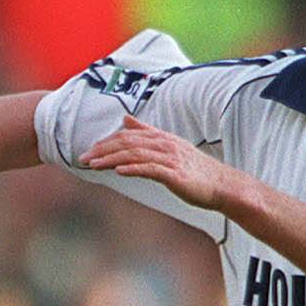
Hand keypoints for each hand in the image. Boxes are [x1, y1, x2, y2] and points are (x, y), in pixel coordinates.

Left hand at [82, 115, 231, 209]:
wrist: (221, 186)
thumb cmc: (194, 171)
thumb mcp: (169, 147)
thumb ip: (147, 133)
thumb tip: (125, 120)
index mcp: (162, 138)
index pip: (129, 135)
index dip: (107, 142)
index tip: (89, 151)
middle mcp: (165, 145)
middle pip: (128, 143)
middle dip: (103, 150)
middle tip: (83, 159)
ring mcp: (171, 159)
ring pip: (136, 155)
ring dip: (112, 160)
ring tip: (93, 165)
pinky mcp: (175, 175)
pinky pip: (151, 169)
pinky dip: (134, 168)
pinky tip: (119, 171)